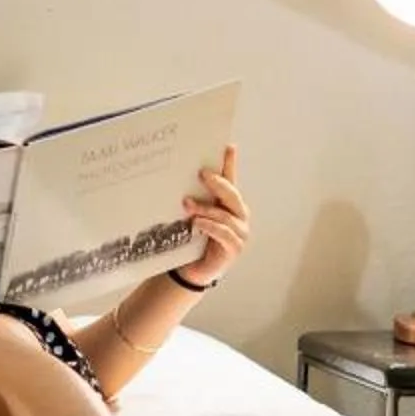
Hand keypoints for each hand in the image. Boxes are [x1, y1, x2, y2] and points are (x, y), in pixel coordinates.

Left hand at [173, 144, 250, 287]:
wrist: (191, 269)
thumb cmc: (192, 239)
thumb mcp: (191, 214)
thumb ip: (192, 198)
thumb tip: (174, 177)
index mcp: (229, 204)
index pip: (231, 180)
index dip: (230, 163)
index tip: (228, 145)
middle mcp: (239, 215)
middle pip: (232, 195)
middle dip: (218, 183)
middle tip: (202, 173)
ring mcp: (240, 233)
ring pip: (226, 215)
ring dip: (206, 208)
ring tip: (187, 203)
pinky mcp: (234, 248)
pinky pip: (224, 233)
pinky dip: (210, 226)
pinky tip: (197, 222)